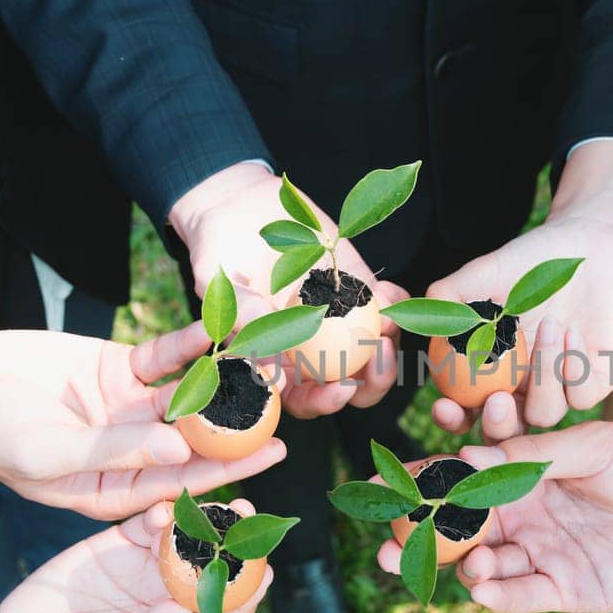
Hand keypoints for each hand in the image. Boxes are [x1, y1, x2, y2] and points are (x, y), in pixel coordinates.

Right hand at [0, 323, 284, 519]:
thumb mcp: (49, 454)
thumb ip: (113, 454)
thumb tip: (177, 453)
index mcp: (119, 491)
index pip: (184, 484)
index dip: (230, 471)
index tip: (274, 455)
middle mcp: (135, 453)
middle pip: (198, 440)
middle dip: (241, 424)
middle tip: (287, 404)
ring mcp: (131, 410)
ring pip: (189, 396)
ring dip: (225, 379)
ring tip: (265, 362)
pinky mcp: (122, 370)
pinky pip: (165, 358)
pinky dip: (190, 345)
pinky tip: (219, 330)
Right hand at [0, 502, 269, 612]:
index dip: (247, 594)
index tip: (264, 572)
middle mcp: (170, 601)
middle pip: (213, 571)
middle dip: (233, 546)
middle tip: (247, 518)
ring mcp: (146, 571)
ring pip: (186, 542)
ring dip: (205, 523)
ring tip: (220, 503)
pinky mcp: (119, 546)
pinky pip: (147, 526)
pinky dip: (160, 514)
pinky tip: (167, 507)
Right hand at [168, 163, 399, 414]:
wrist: (238, 210)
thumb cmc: (219, 253)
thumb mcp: (223, 285)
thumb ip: (245, 317)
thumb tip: (273, 360)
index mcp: (277, 364)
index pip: (305, 399)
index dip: (325, 402)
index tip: (343, 389)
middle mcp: (312, 350)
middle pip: (351, 384)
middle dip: (373, 381)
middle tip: (379, 351)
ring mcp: (339, 322)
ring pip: (374, 350)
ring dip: (388, 341)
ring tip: (386, 320)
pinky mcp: (357, 291)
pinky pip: (385, 306)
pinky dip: (393, 303)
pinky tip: (385, 290)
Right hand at [375, 422, 612, 612]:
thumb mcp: (595, 446)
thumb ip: (536, 455)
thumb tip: (472, 452)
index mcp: (530, 472)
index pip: (464, 475)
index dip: (424, 481)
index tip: (380, 483)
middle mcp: (530, 514)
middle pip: (462, 527)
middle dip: (421, 537)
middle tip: (383, 546)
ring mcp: (547, 553)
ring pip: (485, 564)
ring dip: (457, 567)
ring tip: (441, 566)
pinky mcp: (569, 589)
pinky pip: (521, 595)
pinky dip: (497, 594)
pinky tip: (480, 588)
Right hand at [428, 140, 612, 433]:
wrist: (587, 245)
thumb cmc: (530, 261)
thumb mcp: (484, 274)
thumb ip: (448, 297)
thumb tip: (408, 321)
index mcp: (491, 372)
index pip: (466, 412)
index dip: (453, 418)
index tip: (445, 406)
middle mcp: (523, 388)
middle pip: (506, 431)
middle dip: (498, 425)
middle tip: (497, 400)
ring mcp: (560, 389)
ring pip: (545, 414)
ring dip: (543, 377)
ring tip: (549, 325)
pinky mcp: (596, 381)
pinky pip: (583, 396)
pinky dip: (574, 368)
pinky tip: (571, 332)